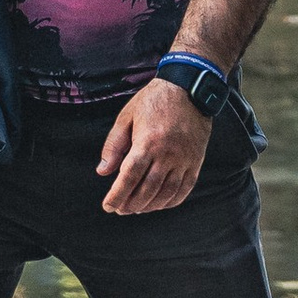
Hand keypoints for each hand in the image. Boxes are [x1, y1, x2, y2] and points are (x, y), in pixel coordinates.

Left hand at [97, 76, 213, 214]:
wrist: (189, 88)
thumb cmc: (153, 101)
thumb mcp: (126, 117)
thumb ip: (113, 145)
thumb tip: (103, 171)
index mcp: (147, 142)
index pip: (129, 177)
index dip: (117, 195)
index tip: (108, 206)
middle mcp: (167, 154)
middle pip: (147, 190)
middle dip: (131, 204)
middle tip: (121, 209)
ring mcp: (184, 159)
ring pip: (166, 193)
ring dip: (150, 206)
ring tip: (137, 208)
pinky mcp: (195, 161)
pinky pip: (184, 189)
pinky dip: (171, 201)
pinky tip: (159, 204)